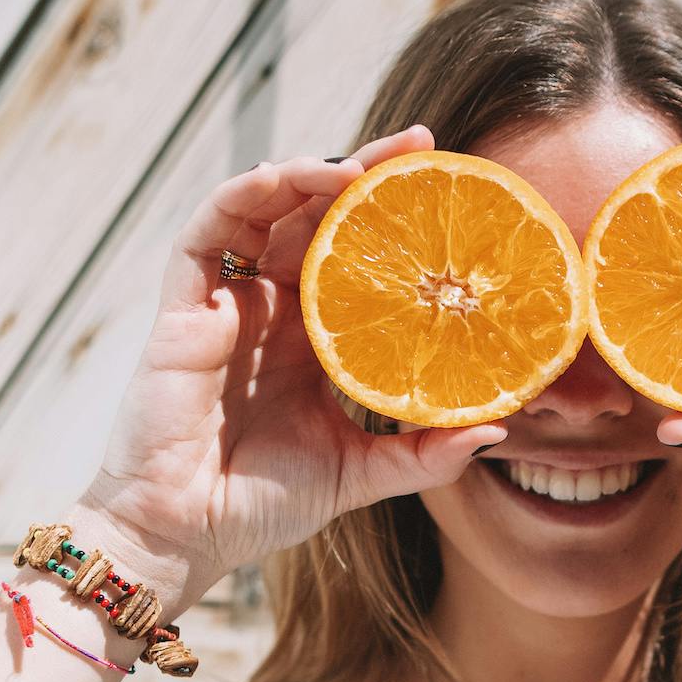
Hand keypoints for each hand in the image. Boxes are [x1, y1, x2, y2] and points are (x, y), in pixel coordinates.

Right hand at [72, 129, 508, 612]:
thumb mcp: (362, 472)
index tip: (448, 186)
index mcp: (311, 339)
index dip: (393, 218)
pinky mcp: (181, 312)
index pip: (356, 256)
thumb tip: (499, 430)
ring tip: (360, 165)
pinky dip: (241, 198)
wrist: (186, 536)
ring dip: (307, 175)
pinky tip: (283, 179)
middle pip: (316, 217)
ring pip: (262, 211)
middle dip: (363, 173)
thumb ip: (424, 454)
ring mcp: (224, 306)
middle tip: (418, 145)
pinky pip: (204, 236)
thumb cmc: (262, 505)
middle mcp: (269, 311)